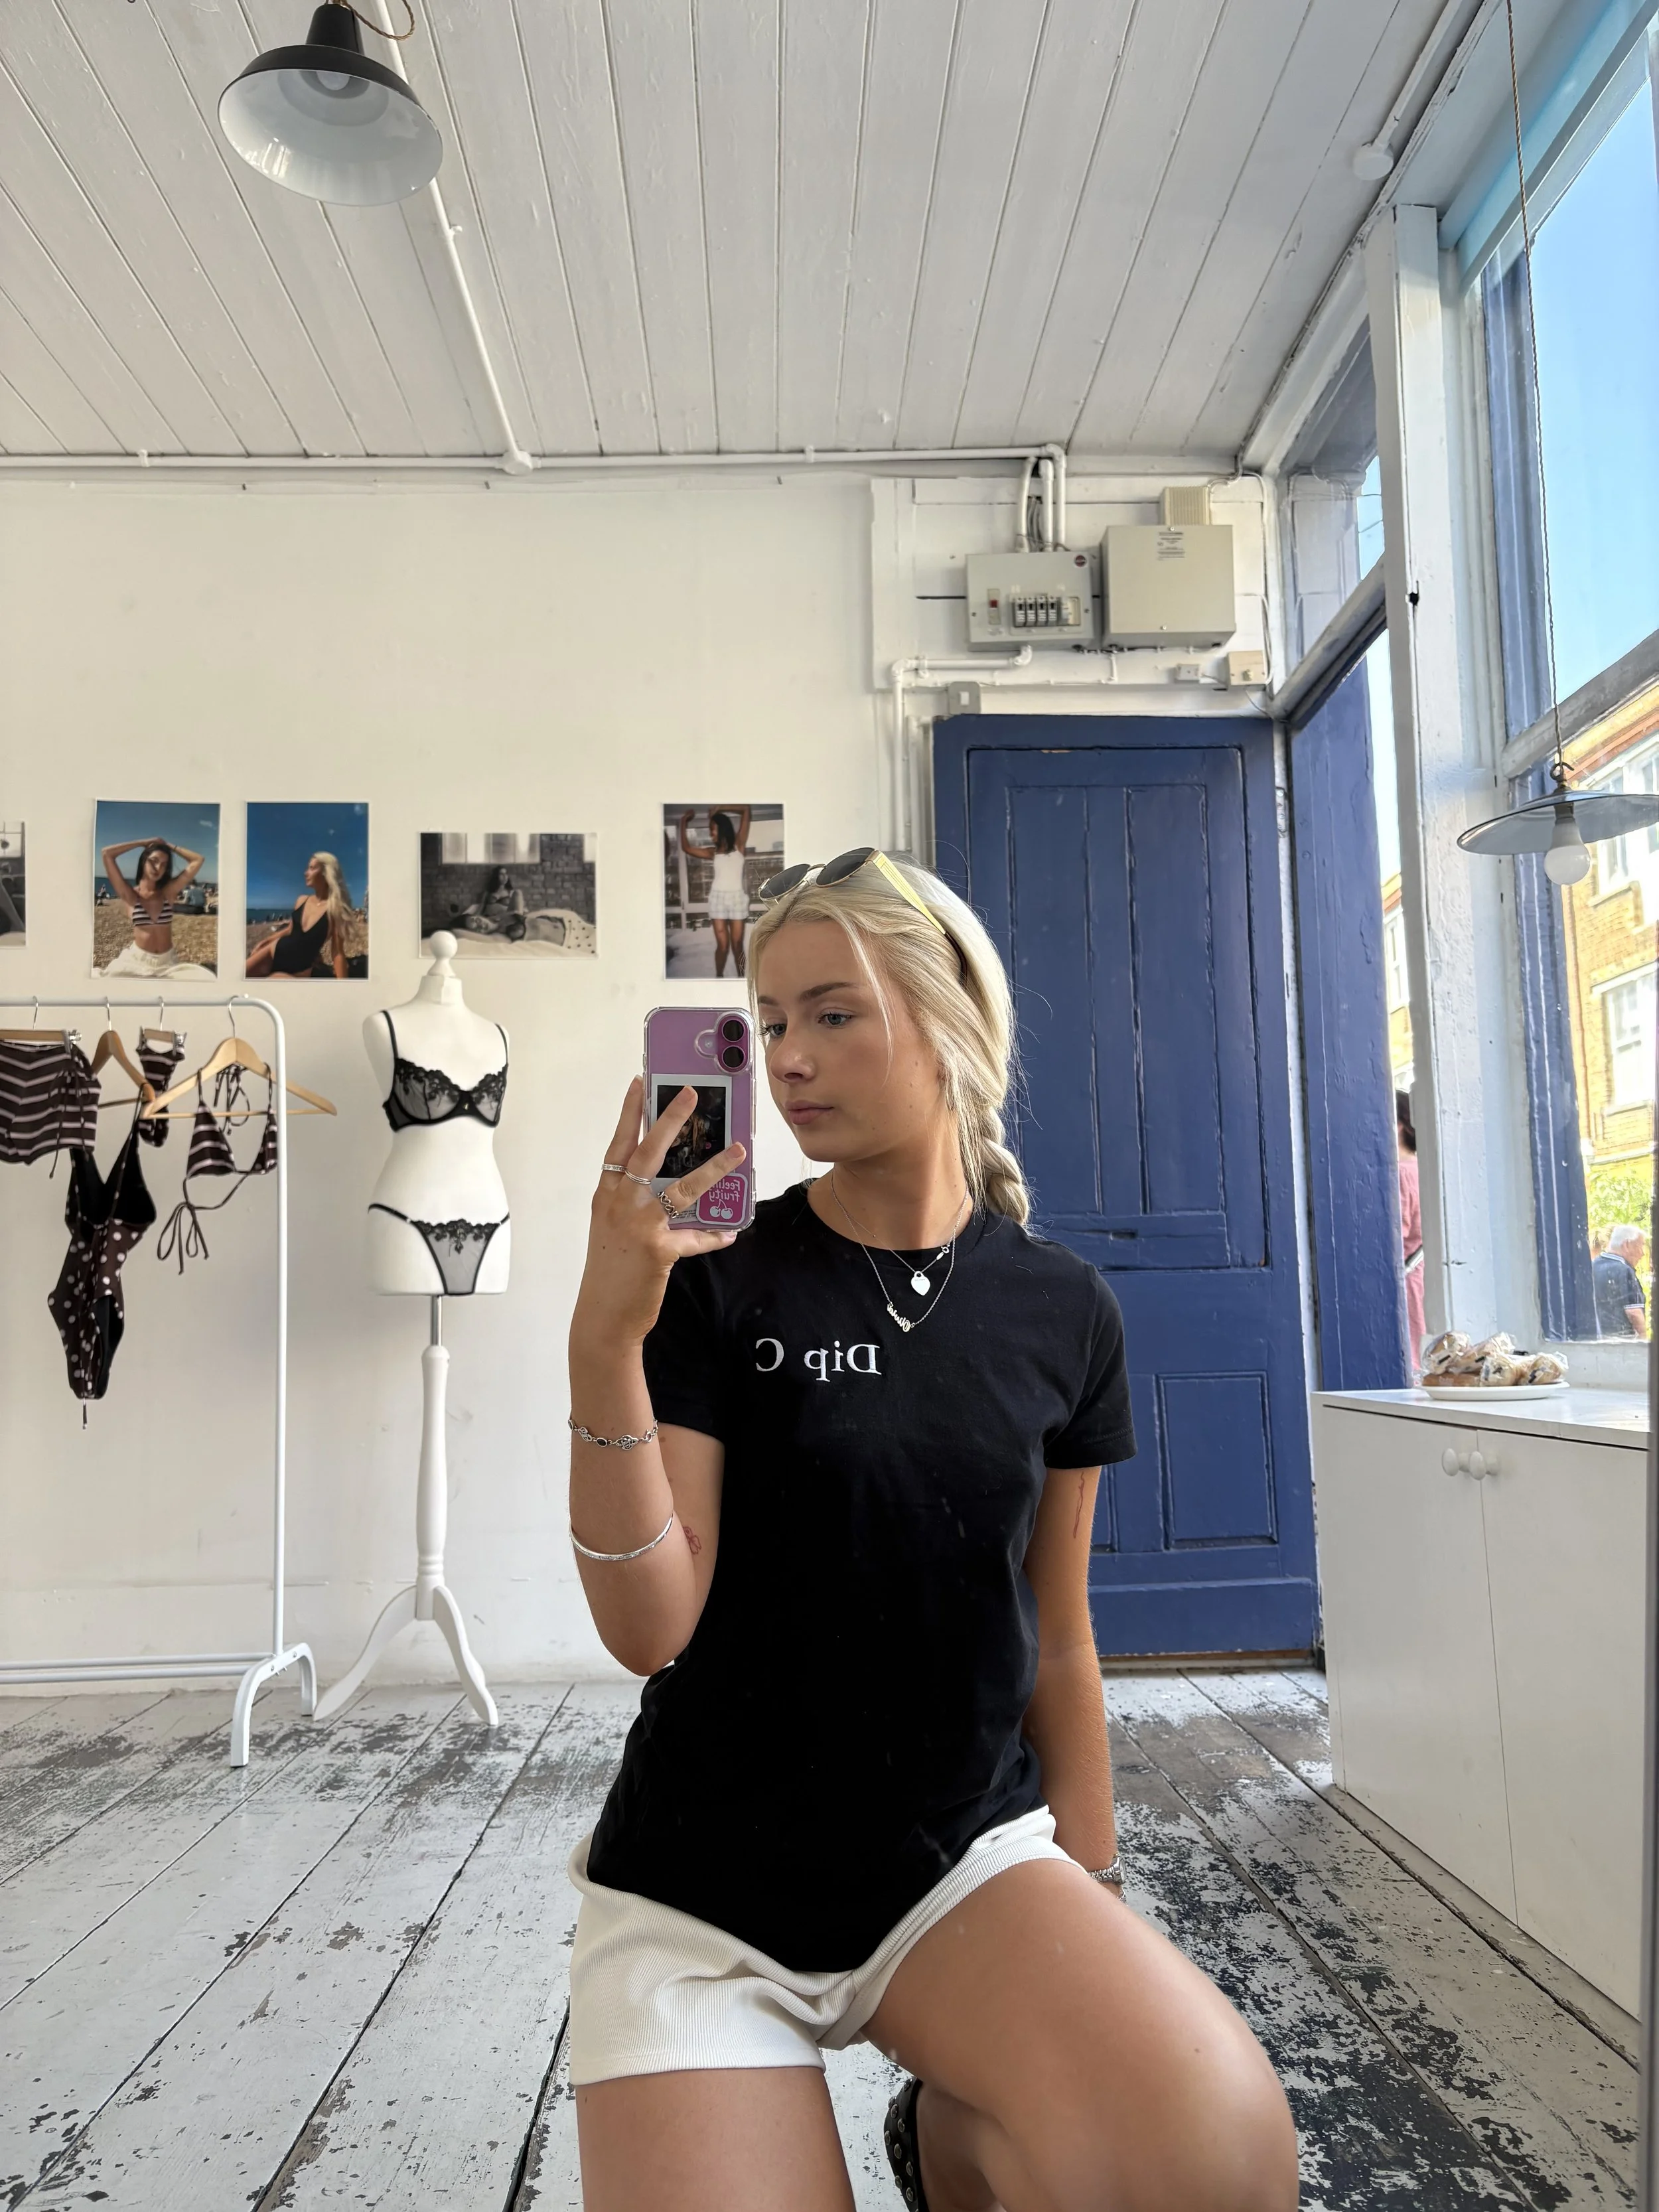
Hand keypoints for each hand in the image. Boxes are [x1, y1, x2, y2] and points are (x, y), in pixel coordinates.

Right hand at [573, 1079, 744, 1348]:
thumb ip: (636, 1203)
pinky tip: (731, 1233)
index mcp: (607, 1195)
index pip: (618, 1145)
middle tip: (691, 1093)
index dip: (629, 1113)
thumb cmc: (611, 1270)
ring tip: (738, 1150)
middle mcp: (619, 1204)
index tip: (640, 1082)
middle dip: (669, 1119)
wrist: (602, 1316)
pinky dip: (714, 1235)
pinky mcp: (657, 1249)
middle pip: (647, 1152)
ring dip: (714, 1167)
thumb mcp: (614, 1229)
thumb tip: (673, 1185)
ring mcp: (638, 1225)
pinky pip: (694, 1237)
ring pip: (682, 1187)